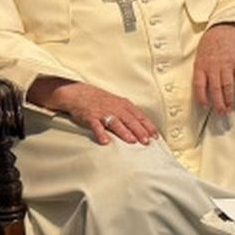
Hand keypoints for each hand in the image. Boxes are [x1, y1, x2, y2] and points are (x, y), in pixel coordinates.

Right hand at [27, 77, 157, 145]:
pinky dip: (101, 133)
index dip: (148, 126)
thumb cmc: (101, 100)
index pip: (140, 116)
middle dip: (140, 131)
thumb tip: (143, 127)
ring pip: (116, 123)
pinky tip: (105, 141)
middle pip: (131, 120)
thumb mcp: (118, 104)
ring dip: (125, 132)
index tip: (156, 136)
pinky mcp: (90, 117)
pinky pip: (96, 126)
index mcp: (124, 105)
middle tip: (147, 142)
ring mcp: (103, 112)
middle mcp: (116, 108)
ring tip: (132, 141)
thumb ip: (130, 114)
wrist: (79, 93)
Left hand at [193, 23, 234, 114]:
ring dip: (229, 99)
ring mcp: (226, 65)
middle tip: (221, 112)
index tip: (205, 106)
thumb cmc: (210, 45)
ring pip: (228, 86)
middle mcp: (213, 67)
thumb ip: (201, 73)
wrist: (223, 30)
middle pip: (216, 89)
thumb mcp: (199, 57)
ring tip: (230, 108)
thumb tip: (203, 91)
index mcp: (201, 66)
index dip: (202, 97)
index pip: (199, 85)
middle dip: (218, 103)